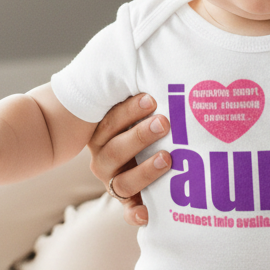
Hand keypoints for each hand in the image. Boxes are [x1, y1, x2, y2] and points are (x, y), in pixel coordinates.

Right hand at [87, 93, 172, 225]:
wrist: (136, 158)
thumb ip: (142, 97)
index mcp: (101, 135)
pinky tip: (148, 214)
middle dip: (140, 136)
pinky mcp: (129, 202)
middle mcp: (104, 160)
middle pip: (115, 151)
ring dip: (145, 171)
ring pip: (123, 182)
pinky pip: (129, 212)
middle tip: (164, 122)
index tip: (151, 98)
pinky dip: (136, 215)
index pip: (110, 122)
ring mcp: (114, 182)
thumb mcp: (136, 111)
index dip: (129, 111)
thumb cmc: (140, 124)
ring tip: (168, 158)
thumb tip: (157, 54)